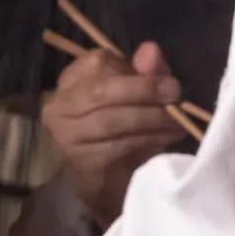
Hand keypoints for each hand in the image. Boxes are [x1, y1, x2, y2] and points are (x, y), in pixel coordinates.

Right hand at [42, 43, 187, 226]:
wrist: (108, 186)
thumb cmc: (121, 131)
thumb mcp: (135, 96)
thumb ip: (143, 72)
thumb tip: (151, 50)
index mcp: (70, 82)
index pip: (98, 62)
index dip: (135, 71)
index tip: (166, 80)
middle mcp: (58, 107)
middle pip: (102, 91)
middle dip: (144, 91)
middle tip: (175, 95)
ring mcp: (66, 137)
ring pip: (111, 121)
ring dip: (151, 120)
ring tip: (175, 124)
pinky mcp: (81, 164)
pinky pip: (117, 147)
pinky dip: (145, 142)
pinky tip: (162, 142)